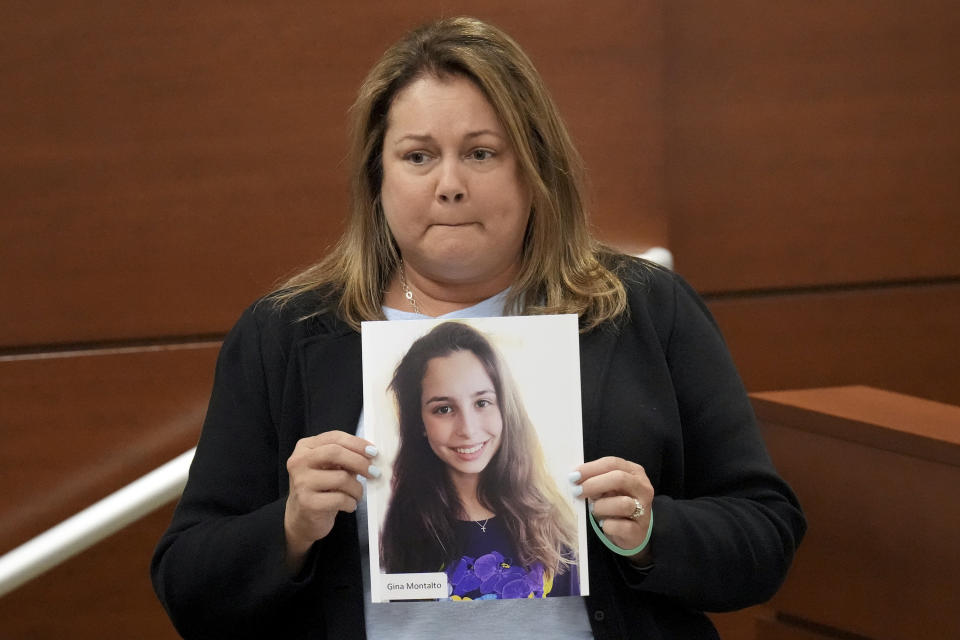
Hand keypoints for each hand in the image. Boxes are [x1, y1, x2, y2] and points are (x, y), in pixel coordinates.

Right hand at [284, 431, 379, 570]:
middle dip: (360, 462)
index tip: (373, 452)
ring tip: (357, 494)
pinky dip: (351, 503)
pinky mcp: (307, 502)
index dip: (357, 443)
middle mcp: (298, 462)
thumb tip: (371, 454)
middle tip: (374, 472)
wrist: (302, 518)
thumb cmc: (321, 489)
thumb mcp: (330, 468)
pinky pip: (340, 499)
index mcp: (305, 447)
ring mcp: (301, 482)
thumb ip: (346, 458)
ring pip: (341, 478)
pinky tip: (350, 505)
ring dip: (357, 488)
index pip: (334, 437)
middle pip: (335, 452)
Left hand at [572, 456, 653, 562]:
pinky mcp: (639, 530)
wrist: (630, 533)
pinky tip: (604, 524)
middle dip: (594, 484)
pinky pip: (620, 526)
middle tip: (577, 491)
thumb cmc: (614, 504)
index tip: (573, 476)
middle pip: (619, 478)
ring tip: (594, 509)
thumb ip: (596, 479)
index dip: (591, 468)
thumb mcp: (607, 488)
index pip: (612, 463)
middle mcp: (643, 488)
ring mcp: (644, 510)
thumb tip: (575, 477)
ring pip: (622, 504)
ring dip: (601, 507)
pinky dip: (607, 525)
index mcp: (635, 472)